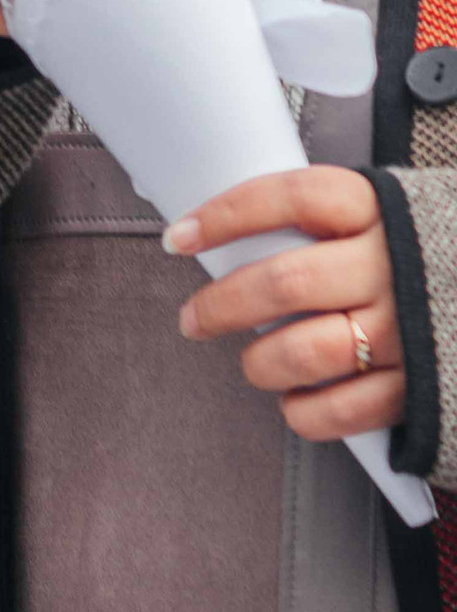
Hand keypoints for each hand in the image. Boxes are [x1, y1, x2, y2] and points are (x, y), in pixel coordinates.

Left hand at [167, 167, 405, 443]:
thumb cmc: (449, 252)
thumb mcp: (404, 212)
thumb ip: (338, 223)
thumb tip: (246, 242)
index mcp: (385, 210)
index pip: (289, 198)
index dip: (226, 216)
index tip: (181, 237)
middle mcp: (395, 267)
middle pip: (281, 283)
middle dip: (220, 306)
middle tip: (194, 320)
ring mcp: (409, 330)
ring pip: (302, 352)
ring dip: (260, 364)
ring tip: (255, 363)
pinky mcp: (422, 387)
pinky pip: (341, 411)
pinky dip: (305, 413)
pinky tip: (298, 402)